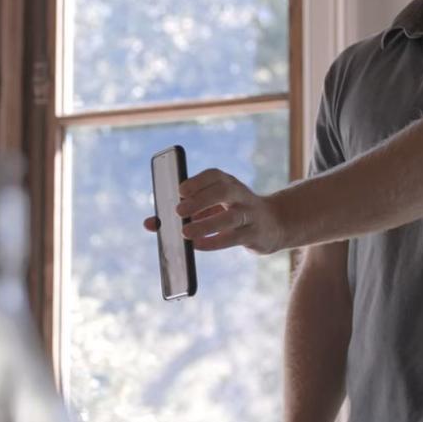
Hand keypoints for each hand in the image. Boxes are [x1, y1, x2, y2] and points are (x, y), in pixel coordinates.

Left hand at [142, 168, 284, 253]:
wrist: (272, 224)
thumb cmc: (231, 213)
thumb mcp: (210, 208)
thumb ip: (183, 213)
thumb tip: (150, 224)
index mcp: (228, 183)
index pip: (214, 176)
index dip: (197, 181)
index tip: (180, 190)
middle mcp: (240, 195)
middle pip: (223, 191)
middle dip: (200, 200)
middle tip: (178, 211)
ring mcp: (250, 214)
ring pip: (231, 216)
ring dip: (207, 224)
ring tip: (186, 233)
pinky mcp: (255, 234)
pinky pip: (235, 237)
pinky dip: (215, 242)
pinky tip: (198, 245)